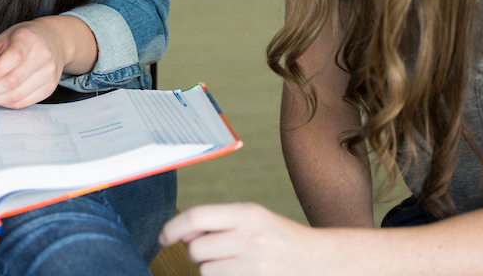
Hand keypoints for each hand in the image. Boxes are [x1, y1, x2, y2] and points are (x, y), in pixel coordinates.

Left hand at [0, 16, 95, 108]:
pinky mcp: (49, 88)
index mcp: (29, 39)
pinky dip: (5, 103)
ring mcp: (48, 75)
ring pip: (17, 96)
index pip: (13, 58)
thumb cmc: (25, 39)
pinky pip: (23, 102)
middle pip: (13, 81)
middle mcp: (43, 57)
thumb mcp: (2, 39)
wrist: (54, 41)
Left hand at [160, 203, 324, 275]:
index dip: (173, 227)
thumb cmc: (280, 238)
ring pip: (205, 271)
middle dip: (196, 253)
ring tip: (233, 263)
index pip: (196, 217)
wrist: (319, 262)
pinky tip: (239, 273)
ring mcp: (253, 265)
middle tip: (213, 252)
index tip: (163, 237)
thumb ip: (218, 221)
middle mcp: (249, 238)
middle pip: (196, 248)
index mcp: (247, 214)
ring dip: (210, 269)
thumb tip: (180, 234)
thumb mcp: (253, 218)